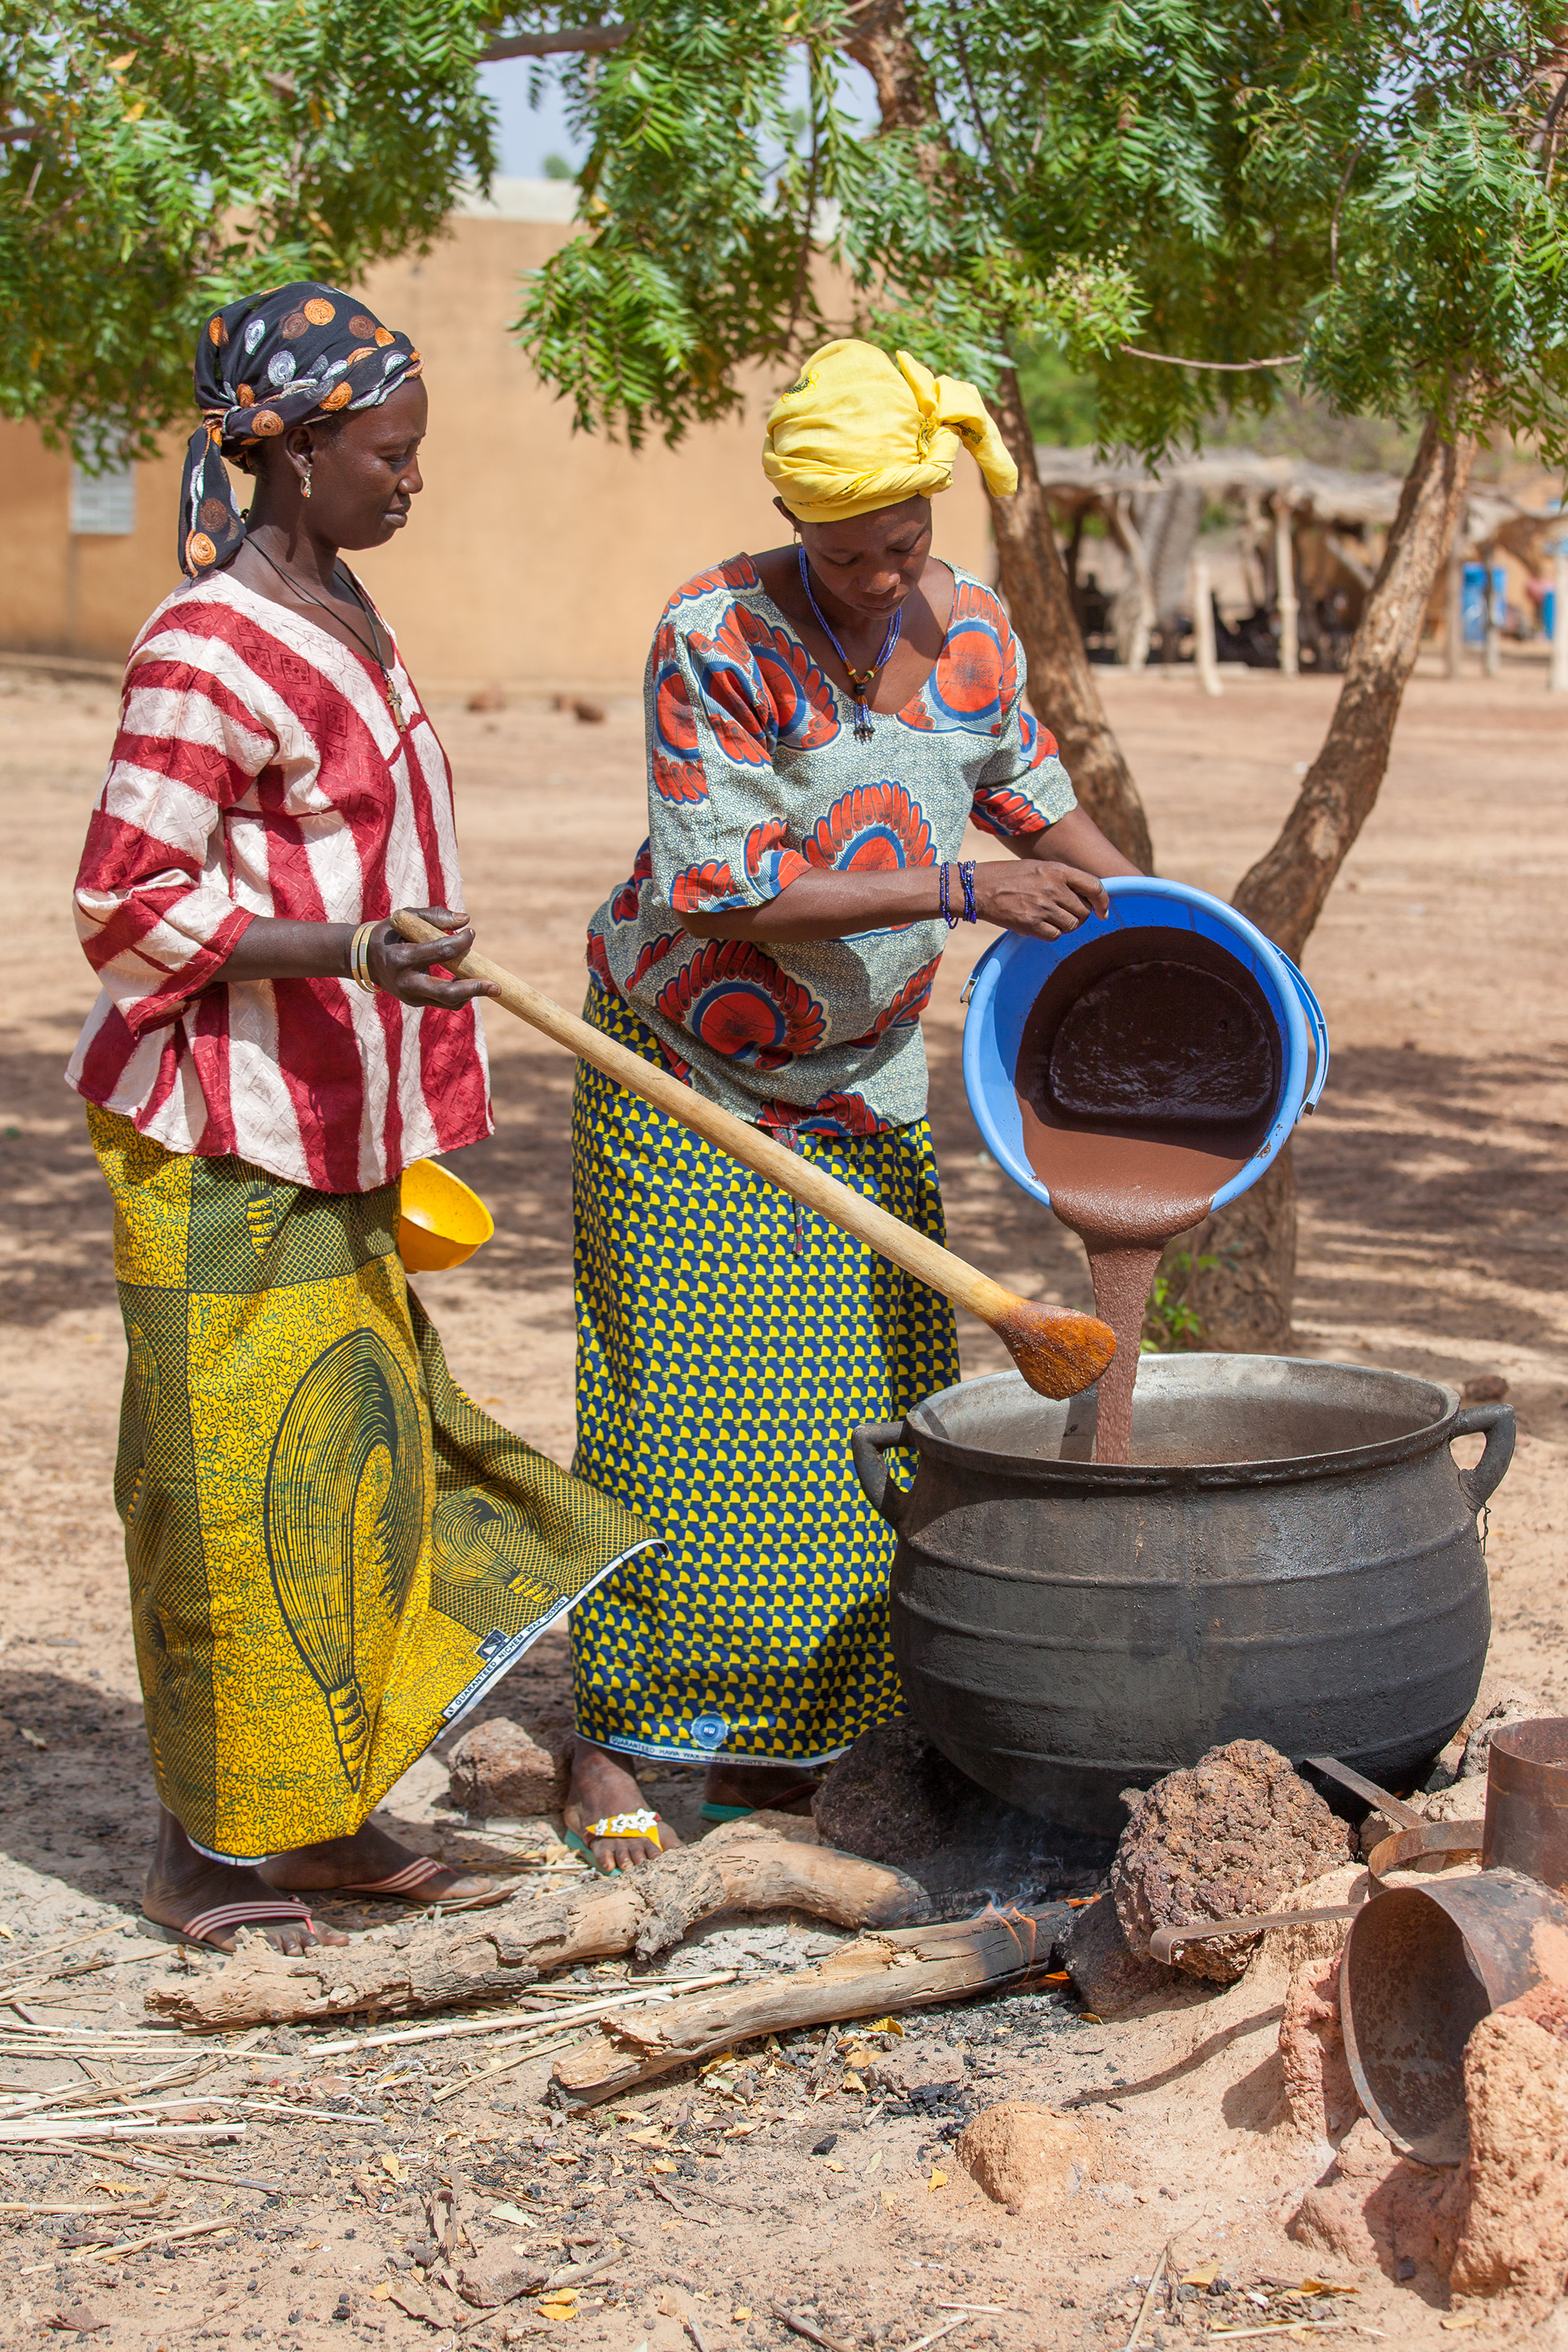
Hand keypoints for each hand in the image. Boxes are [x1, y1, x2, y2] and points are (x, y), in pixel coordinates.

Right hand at [365, 906, 497, 1007]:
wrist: (363, 958)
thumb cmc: (390, 933)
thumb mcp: (406, 918)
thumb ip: (434, 915)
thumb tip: (465, 920)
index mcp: (402, 958)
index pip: (441, 951)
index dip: (462, 942)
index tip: (470, 933)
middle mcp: (406, 982)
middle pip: (447, 992)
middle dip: (474, 988)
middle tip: (496, 985)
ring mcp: (411, 996)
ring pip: (449, 1001)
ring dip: (470, 991)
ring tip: (485, 981)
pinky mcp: (415, 1003)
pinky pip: (444, 1001)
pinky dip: (459, 991)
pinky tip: (466, 979)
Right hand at [973, 860, 1109, 940]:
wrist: (977, 887)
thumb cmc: (1007, 876)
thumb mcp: (1038, 867)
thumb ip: (1062, 879)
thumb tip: (1086, 898)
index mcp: (1057, 870)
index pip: (1094, 886)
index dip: (1103, 901)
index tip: (1102, 911)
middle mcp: (1053, 887)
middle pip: (1084, 911)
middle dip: (1078, 916)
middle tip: (1064, 914)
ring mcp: (1042, 906)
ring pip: (1072, 926)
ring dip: (1065, 926)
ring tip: (1049, 919)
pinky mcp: (1031, 924)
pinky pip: (1055, 936)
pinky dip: (1050, 934)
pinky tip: (1038, 926)